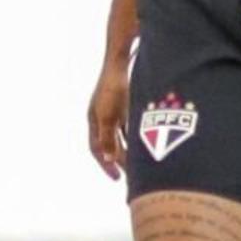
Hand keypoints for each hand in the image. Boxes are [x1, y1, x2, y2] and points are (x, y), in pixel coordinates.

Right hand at [87, 55, 131, 180]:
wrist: (121, 63)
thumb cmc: (112, 88)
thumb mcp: (108, 115)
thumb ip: (107, 138)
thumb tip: (107, 159)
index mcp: (94, 120)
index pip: (96, 148)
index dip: (105, 164)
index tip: (116, 178)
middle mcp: (102, 117)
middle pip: (109, 144)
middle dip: (118, 160)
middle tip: (130, 177)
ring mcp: (113, 110)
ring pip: (120, 136)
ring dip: (128, 150)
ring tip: (139, 165)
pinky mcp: (125, 104)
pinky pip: (129, 126)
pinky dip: (135, 137)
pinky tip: (147, 143)